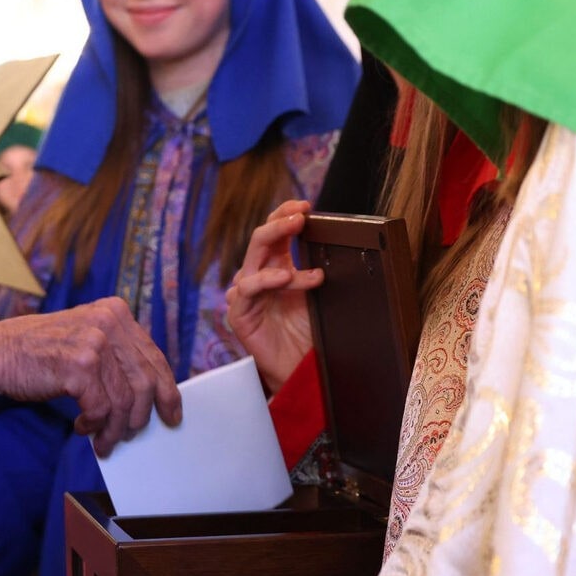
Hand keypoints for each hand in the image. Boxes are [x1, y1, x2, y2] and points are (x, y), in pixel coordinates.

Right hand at [0, 298, 180, 456]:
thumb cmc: (36, 352)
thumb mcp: (83, 337)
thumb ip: (115, 353)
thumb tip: (148, 391)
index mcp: (115, 311)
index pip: (154, 357)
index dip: (166, 391)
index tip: (171, 414)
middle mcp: (109, 321)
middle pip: (145, 382)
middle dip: (139, 417)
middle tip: (129, 436)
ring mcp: (94, 342)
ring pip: (125, 401)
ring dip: (115, 428)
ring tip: (104, 439)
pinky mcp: (78, 366)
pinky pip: (102, 409)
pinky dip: (95, 425)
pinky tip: (82, 427)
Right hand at [225, 200, 321, 393]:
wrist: (301, 370)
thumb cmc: (309, 334)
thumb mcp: (318, 296)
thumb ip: (316, 270)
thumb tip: (336, 242)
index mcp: (276, 267)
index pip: (275, 232)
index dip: (285, 214)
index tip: (305, 205)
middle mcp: (258, 276)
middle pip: (261, 239)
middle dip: (280, 223)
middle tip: (301, 215)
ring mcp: (246, 294)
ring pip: (253, 258)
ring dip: (277, 244)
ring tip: (301, 239)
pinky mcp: (239, 313)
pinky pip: (248, 288)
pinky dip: (266, 279)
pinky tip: (285, 277)